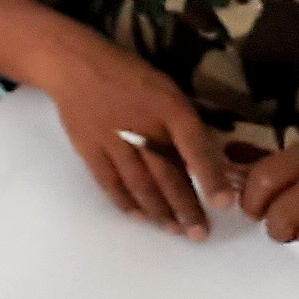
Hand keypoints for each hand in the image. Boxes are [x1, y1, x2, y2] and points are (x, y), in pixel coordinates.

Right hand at [40, 38, 228, 238]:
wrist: (74, 64)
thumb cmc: (129, 75)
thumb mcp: (166, 89)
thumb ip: (184, 124)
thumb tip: (207, 161)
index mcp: (168, 107)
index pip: (194, 146)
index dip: (211, 176)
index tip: (224, 204)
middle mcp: (142, 126)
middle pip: (167, 174)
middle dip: (186, 207)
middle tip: (199, 234)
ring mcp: (112, 140)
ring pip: (140, 184)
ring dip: (159, 211)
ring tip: (175, 231)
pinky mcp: (89, 149)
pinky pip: (110, 182)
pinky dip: (126, 202)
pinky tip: (140, 217)